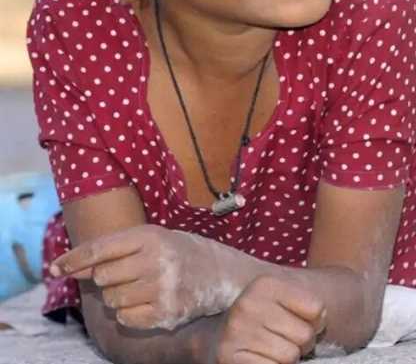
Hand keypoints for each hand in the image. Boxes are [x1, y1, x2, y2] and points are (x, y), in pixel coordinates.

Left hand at [51, 224, 244, 329]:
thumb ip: (108, 252)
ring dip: (121, 297)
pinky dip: (131, 313)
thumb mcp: (148, 241)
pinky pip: (125, 318)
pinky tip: (150, 302)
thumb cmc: (176, 253)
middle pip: (102, 277)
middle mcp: (157, 260)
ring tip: (145, 287)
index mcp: (151, 236)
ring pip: (113, 300)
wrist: (221, 273)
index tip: (54, 269)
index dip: (73, 260)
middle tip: (132, 273)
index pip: (100, 249)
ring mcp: (163, 288)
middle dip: (109, 278)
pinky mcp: (167, 312)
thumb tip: (63, 268)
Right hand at [211, 275, 326, 363]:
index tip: (301, 319)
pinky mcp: (227, 356)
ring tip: (273, 348)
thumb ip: (311, 308)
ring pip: (291, 356)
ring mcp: (236, 331)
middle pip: (305, 334)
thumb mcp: (289, 302)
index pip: (317, 308)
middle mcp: (247, 304)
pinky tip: (262, 358)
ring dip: (288, 357)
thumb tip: (318, 325)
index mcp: (266, 284)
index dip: (316, 321)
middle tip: (284, 338)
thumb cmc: (268, 319)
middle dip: (301, 342)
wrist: (223, 336)